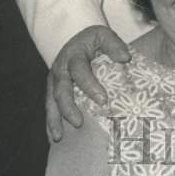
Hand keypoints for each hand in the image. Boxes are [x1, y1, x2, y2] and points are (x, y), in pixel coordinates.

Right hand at [45, 25, 130, 141]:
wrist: (75, 40)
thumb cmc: (92, 41)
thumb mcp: (103, 36)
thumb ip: (114, 45)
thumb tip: (125, 58)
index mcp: (74, 56)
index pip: (80, 71)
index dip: (90, 85)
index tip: (103, 100)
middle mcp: (60, 70)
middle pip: (61, 90)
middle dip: (68, 108)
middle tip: (79, 123)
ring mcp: (54, 82)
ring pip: (51, 103)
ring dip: (54, 120)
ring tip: (59, 138)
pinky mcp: (52, 92)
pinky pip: (50, 109)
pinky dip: (51, 124)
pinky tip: (55, 139)